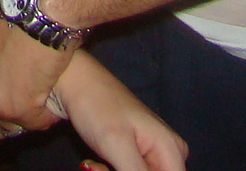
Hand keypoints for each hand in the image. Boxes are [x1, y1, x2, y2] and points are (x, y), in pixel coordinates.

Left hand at [55, 52, 188, 170]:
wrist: (74, 82)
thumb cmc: (98, 106)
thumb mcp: (118, 146)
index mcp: (171, 149)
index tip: (119, 169)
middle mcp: (167, 152)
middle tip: (99, 168)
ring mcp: (150, 153)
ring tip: (95, 165)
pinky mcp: (133, 154)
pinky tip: (94, 164)